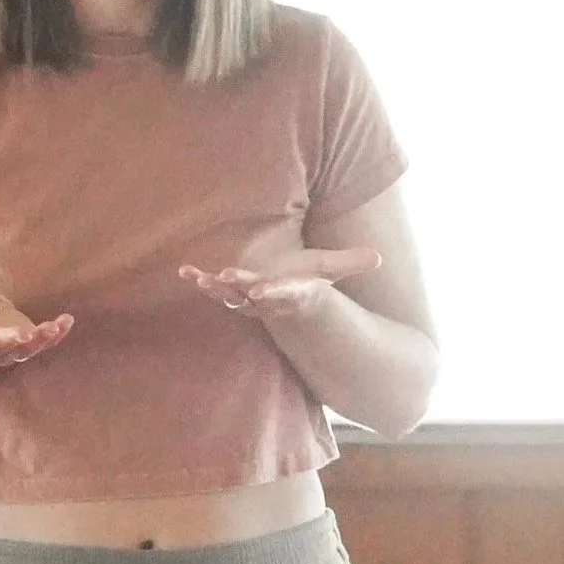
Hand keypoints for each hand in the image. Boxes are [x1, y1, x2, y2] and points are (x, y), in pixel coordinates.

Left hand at [179, 245, 381, 323]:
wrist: (287, 306)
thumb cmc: (308, 282)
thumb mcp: (330, 271)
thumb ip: (351, 263)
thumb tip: (380, 258)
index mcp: (291, 292)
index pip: (284, 293)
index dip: (273, 292)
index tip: (261, 290)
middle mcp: (268, 298)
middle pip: (253, 294)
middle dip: (240, 287)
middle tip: (226, 278)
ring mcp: (247, 298)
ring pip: (230, 296)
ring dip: (215, 288)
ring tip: (200, 279)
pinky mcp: (232, 292)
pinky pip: (213, 287)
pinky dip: (199, 279)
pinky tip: (184, 271)